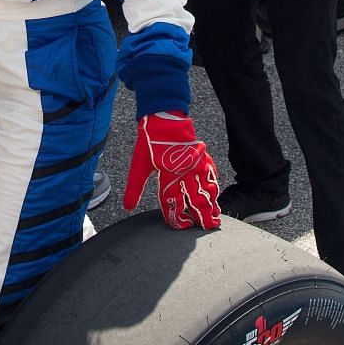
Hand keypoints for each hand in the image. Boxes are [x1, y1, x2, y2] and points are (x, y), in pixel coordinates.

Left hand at [122, 112, 219, 228]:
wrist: (164, 117)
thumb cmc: (150, 140)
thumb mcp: (139, 165)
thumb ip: (135, 188)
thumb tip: (127, 207)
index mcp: (170, 176)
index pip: (175, 203)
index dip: (179, 217)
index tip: (182, 227)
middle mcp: (186, 172)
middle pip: (198, 199)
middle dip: (203, 215)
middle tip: (208, 227)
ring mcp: (196, 163)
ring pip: (208, 188)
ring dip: (212, 203)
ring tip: (216, 215)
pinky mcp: (201, 155)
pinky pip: (211, 172)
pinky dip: (214, 184)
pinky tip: (215, 190)